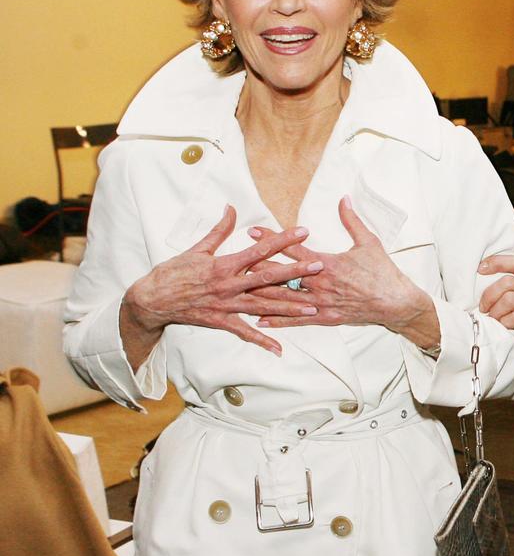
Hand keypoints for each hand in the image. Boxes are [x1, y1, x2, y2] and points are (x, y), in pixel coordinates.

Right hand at [120, 205, 321, 359]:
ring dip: (289, 308)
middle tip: (319, 267)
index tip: (304, 232)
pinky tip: (280, 348)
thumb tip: (232, 208)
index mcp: (224, 264)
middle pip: (268, 278)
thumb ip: (219, 230)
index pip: (259, 249)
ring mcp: (226, 305)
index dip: (282, 240)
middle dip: (295, 273)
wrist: (151, 301)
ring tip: (313, 309)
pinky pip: (245, 332)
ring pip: (263, 306)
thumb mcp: (197, 249)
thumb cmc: (173, 272)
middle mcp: (229, 285)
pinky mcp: (221, 321)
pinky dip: (262, 340)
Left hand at [247, 196, 432, 333]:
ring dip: (261, 294)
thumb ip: (351, 220)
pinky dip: (278, 320)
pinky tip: (259, 319)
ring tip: (239, 289)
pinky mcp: (326, 318)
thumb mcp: (369, 242)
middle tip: (235, 261)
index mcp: (328, 263)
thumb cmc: (383, 271)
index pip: (293, 250)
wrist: (396, 302)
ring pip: (285, 299)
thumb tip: (343, 199)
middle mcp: (321, 284)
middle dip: (257, 266)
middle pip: (282, 276)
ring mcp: (321, 303)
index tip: (252, 232)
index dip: (271, 239)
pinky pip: (297, 320)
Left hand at [477, 254, 513, 353]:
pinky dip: (504, 323)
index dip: (496, 262)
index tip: (481, 267)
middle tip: (483, 306)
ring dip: (494, 310)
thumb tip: (508, 293)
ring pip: (508, 299)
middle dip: (489, 293)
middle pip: (507, 282)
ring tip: (492, 318)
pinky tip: (503, 327)